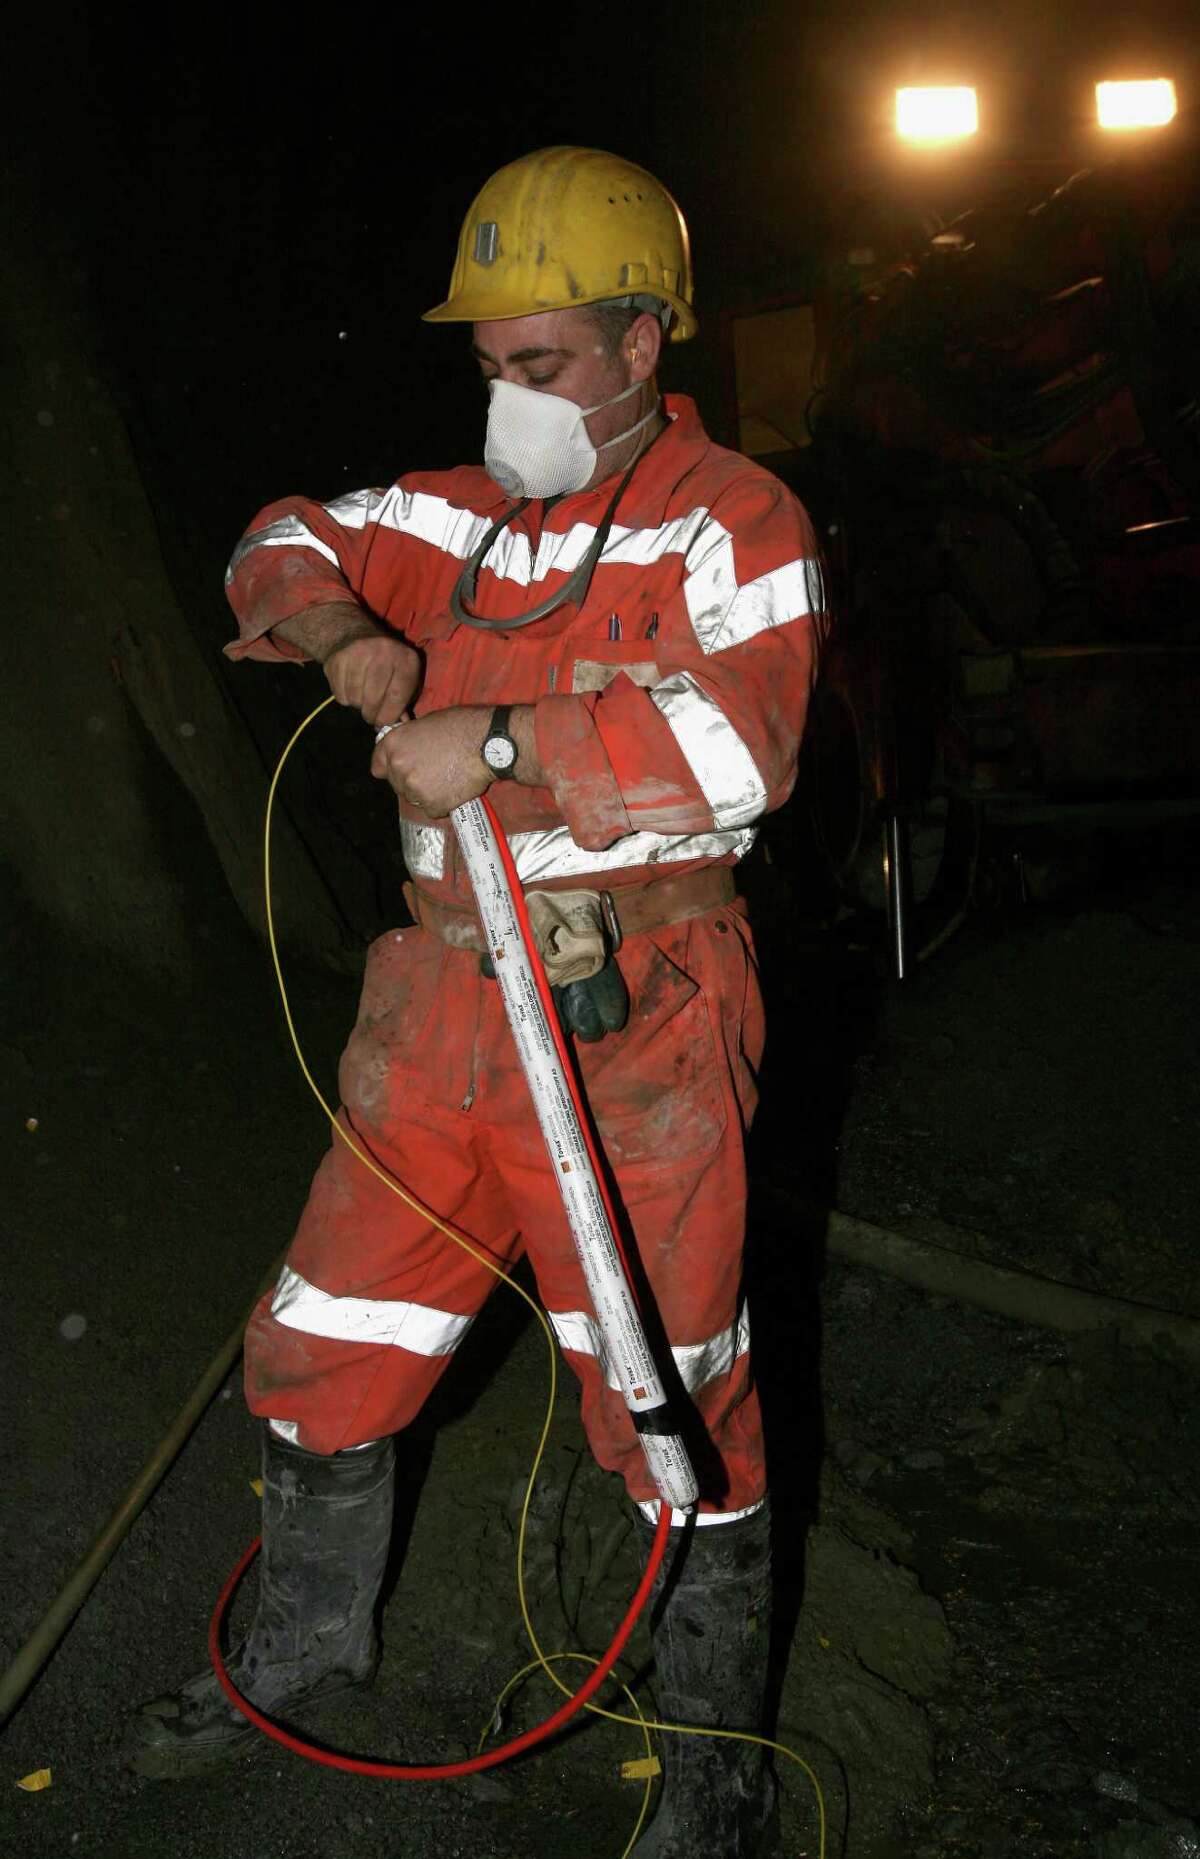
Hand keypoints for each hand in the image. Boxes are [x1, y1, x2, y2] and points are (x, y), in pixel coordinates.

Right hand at [324, 634, 421, 725]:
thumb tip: (399, 726)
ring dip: (357, 705)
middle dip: (371, 714)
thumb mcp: (403, 677)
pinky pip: (340, 692)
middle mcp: (383, 652)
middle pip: (374, 698)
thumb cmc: (387, 664)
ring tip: (361, 699)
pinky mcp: (338, 658)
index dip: (389, 715)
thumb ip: (404, 702)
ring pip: (355, 697)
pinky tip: (350, 689)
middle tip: (370, 716)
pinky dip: (344, 697)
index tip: (382, 723)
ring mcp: (359, 653)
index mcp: (406, 659)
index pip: (397, 696)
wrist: (355, 635)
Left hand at [370, 707, 492, 816]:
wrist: (488, 744)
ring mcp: (414, 789)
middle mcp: (398, 768)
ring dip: (426, 792)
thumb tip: (405, 749)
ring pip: (414, 798)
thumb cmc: (462, 726)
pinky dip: (442, 803)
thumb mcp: (426, 723)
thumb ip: (409, 740)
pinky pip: (432, 809)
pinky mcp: (432, 805)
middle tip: (433, 770)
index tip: (403, 766)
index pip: (377, 765)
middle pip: (397, 784)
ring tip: (446, 779)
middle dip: (411, 779)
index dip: (391, 766)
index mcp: (393, 745)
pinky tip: (454, 788)